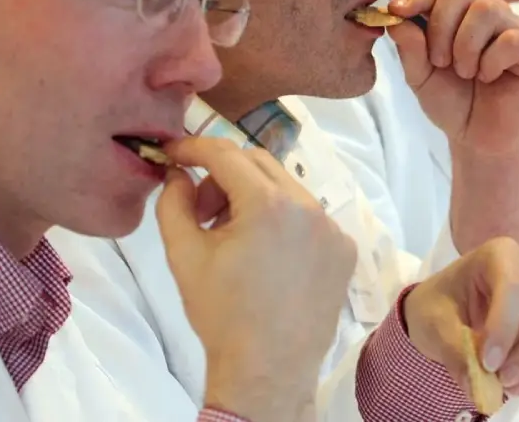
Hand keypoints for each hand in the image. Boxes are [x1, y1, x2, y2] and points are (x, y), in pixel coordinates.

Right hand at [157, 137, 357, 421]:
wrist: (268, 371)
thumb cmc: (222, 315)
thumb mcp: (184, 255)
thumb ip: (173, 202)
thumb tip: (176, 173)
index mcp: (267, 203)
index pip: (225, 153)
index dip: (194, 146)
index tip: (173, 152)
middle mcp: (308, 205)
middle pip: (257, 163)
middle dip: (222, 175)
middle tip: (200, 208)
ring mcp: (332, 226)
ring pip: (284, 188)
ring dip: (253, 198)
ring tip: (232, 236)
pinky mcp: (344, 248)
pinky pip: (308, 216)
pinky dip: (283, 221)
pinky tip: (267, 256)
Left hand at [387, 0, 518, 153]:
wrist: (479, 138)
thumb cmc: (452, 103)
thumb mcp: (420, 77)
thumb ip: (409, 48)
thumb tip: (395, 18)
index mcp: (458, 16)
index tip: (396, 10)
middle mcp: (487, 15)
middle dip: (441, 26)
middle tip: (440, 62)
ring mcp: (514, 28)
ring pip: (487, 9)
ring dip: (466, 46)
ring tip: (466, 73)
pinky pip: (512, 38)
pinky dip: (492, 60)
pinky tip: (489, 77)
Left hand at [403, 237, 518, 398]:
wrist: (449, 310)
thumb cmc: (440, 306)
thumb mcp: (434, 324)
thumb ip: (455, 351)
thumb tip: (476, 387)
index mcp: (500, 254)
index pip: (514, 286)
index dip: (505, 327)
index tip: (486, 363)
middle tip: (504, 380)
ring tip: (509, 386)